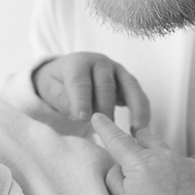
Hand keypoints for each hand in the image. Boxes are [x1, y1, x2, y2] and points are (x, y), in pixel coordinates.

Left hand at [28, 49, 152, 129]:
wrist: (67, 75)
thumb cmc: (58, 85)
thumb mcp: (50, 89)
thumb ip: (62, 100)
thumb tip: (79, 114)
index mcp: (78, 62)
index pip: (80, 81)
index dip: (81, 100)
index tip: (82, 118)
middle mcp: (99, 63)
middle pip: (105, 85)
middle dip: (104, 109)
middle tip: (103, 131)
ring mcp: (117, 71)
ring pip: (129, 87)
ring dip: (133, 110)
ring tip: (134, 132)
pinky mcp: (128, 82)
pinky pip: (139, 94)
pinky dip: (143, 111)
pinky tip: (141, 128)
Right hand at [89, 111, 194, 194]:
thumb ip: (115, 174)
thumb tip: (120, 162)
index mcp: (139, 161)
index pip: (117, 139)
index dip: (105, 127)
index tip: (98, 117)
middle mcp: (165, 156)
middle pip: (149, 138)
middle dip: (141, 141)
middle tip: (139, 152)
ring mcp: (189, 166)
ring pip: (174, 156)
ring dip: (168, 164)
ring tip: (167, 189)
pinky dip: (191, 180)